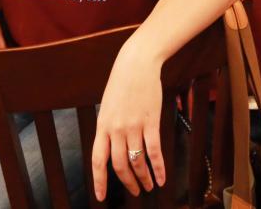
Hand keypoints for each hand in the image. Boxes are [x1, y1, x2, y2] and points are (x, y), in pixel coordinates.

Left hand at [91, 42, 163, 200]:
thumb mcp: (107, 105)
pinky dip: (159, 168)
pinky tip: (162, 178)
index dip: (99, 181)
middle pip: (120, 165)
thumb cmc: (121, 83)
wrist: (136, 64)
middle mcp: (116, 129)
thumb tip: (111, 145)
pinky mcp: (151, 122)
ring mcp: (133, 127)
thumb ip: (108, 126)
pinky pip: (155, 152)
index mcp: (102, 126)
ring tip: (149, 186)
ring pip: (137, 162)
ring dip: (144, 178)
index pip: (98, 160)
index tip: (101, 197)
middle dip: (128, 182)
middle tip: (135, 192)